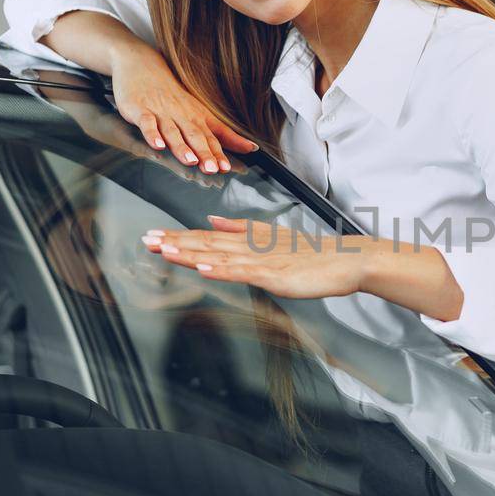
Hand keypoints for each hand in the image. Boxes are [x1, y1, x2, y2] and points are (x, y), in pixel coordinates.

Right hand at [111, 44, 258, 170]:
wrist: (143, 65)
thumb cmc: (173, 95)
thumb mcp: (201, 112)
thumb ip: (223, 133)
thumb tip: (250, 148)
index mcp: (197, 117)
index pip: (213, 136)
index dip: (220, 152)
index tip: (228, 168)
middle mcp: (182, 115)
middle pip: (195, 136)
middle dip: (205, 153)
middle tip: (212, 169)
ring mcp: (161, 113)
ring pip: (173, 132)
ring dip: (182, 147)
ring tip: (190, 161)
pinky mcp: (141, 110)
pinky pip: (147, 124)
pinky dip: (152, 135)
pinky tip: (158, 146)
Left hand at [142, 216, 371, 298]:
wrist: (346, 260)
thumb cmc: (313, 254)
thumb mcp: (272, 237)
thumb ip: (240, 228)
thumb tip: (212, 220)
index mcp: (249, 240)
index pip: (207, 237)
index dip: (180, 236)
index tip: (155, 236)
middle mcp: (251, 247)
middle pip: (207, 243)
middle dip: (176, 242)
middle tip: (147, 241)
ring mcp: (263, 260)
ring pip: (220, 256)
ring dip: (190, 253)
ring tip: (165, 251)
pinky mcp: (275, 275)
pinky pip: (244, 273)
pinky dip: (221, 269)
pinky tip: (203, 268)